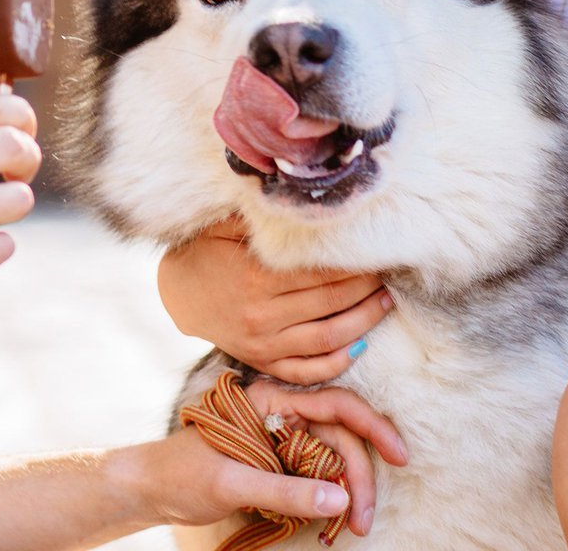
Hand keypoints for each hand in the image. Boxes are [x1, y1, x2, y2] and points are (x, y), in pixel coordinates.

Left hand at [134, 382, 409, 536]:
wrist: (151, 489)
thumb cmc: (181, 473)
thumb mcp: (231, 482)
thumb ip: (285, 490)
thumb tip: (340, 499)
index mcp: (271, 401)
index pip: (336, 406)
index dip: (373, 428)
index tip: (399, 457)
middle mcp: (283, 415)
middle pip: (341, 438)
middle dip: (359, 478)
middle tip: (364, 519)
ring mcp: (283, 439)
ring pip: (334, 459)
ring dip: (348, 492)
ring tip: (352, 526)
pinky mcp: (280, 463)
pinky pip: (318, 476)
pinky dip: (329, 498)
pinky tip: (332, 520)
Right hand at [158, 216, 391, 383]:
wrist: (178, 295)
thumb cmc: (208, 253)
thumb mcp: (226, 227)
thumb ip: (263, 217)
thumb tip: (301, 197)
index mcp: (257, 276)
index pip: (324, 269)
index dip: (356, 261)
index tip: (378, 250)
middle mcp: (262, 313)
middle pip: (332, 301)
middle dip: (368, 286)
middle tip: (389, 272)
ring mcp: (263, 343)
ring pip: (329, 337)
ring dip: (364, 321)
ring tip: (385, 302)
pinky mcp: (263, 362)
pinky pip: (308, 370)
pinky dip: (338, 362)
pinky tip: (360, 344)